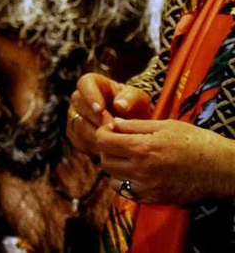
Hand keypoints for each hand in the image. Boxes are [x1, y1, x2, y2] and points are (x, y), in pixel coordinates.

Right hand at [67, 72, 151, 156]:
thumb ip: (131, 98)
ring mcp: (73, 116)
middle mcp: (78, 98)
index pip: (85, 84)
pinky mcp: (74, 133)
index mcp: (91, 83)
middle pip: (81, 108)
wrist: (130, 124)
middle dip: (98, 121)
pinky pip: (79, 142)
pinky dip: (94, 147)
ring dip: (97, 136)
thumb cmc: (134, 107)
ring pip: (79, 127)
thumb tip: (119, 105)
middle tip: (114, 131)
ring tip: (114, 142)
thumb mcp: (138, 99)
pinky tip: (109, 150)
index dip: (90, 97)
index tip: (100, 110)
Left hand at [93, 117, 234, 203]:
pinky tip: (137, 173)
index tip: (111, 129)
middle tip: (118, 143)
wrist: (222, 168)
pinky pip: (128, 193)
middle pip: (104, 161)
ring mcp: (148, 188)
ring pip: (113, 179)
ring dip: (115, 168)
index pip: (103, 141)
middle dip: (107, 150)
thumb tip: (114, 124)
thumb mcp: (165, 126)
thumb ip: (135, 125)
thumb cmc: (197, 142)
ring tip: (127, 158)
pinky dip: (126, 183)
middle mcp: (142, 170)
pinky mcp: (155, 199)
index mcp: (143, 148)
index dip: (103, 132)